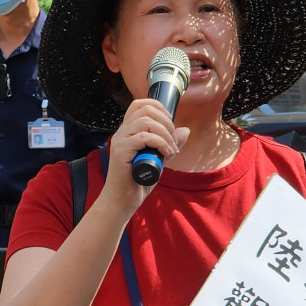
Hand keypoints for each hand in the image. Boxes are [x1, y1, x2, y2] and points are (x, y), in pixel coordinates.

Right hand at [99, 98, 189, 214]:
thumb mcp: (159, 159)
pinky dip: (160, 143)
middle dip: (165, 120)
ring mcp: (120, 141)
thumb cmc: (137, 181)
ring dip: (165, 133)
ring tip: (171, 148)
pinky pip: (144, 137)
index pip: (139, 104)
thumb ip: (169, 144)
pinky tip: (166, 153)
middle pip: (144, 108)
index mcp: (128, 131)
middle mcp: (122, 132)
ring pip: (145, 121)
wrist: (123, 201)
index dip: (158, 106)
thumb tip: (185, 130)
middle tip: (172, 139)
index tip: (170, 122)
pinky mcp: (121, 152)